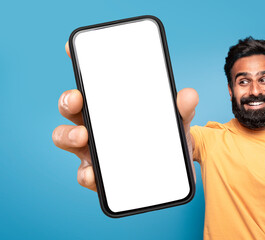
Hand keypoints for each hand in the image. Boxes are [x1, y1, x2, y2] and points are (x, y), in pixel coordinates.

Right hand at [52, 42, 198, 190]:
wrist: (174, 170)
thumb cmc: (166, 138)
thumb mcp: (177, 121)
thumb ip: (182, 109)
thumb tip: (189, 95)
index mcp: (112, 105)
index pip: (92, 82)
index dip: (79, 63)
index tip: (72, 49)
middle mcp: (97, 123)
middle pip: (71, 107)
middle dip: (68, 100)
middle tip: (77, 98)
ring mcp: (94, 149)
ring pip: (67, 137)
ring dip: (68, 134)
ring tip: (83, 136)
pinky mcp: (99, 175)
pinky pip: (84, 174)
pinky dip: (86, 174)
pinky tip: (94, 174)